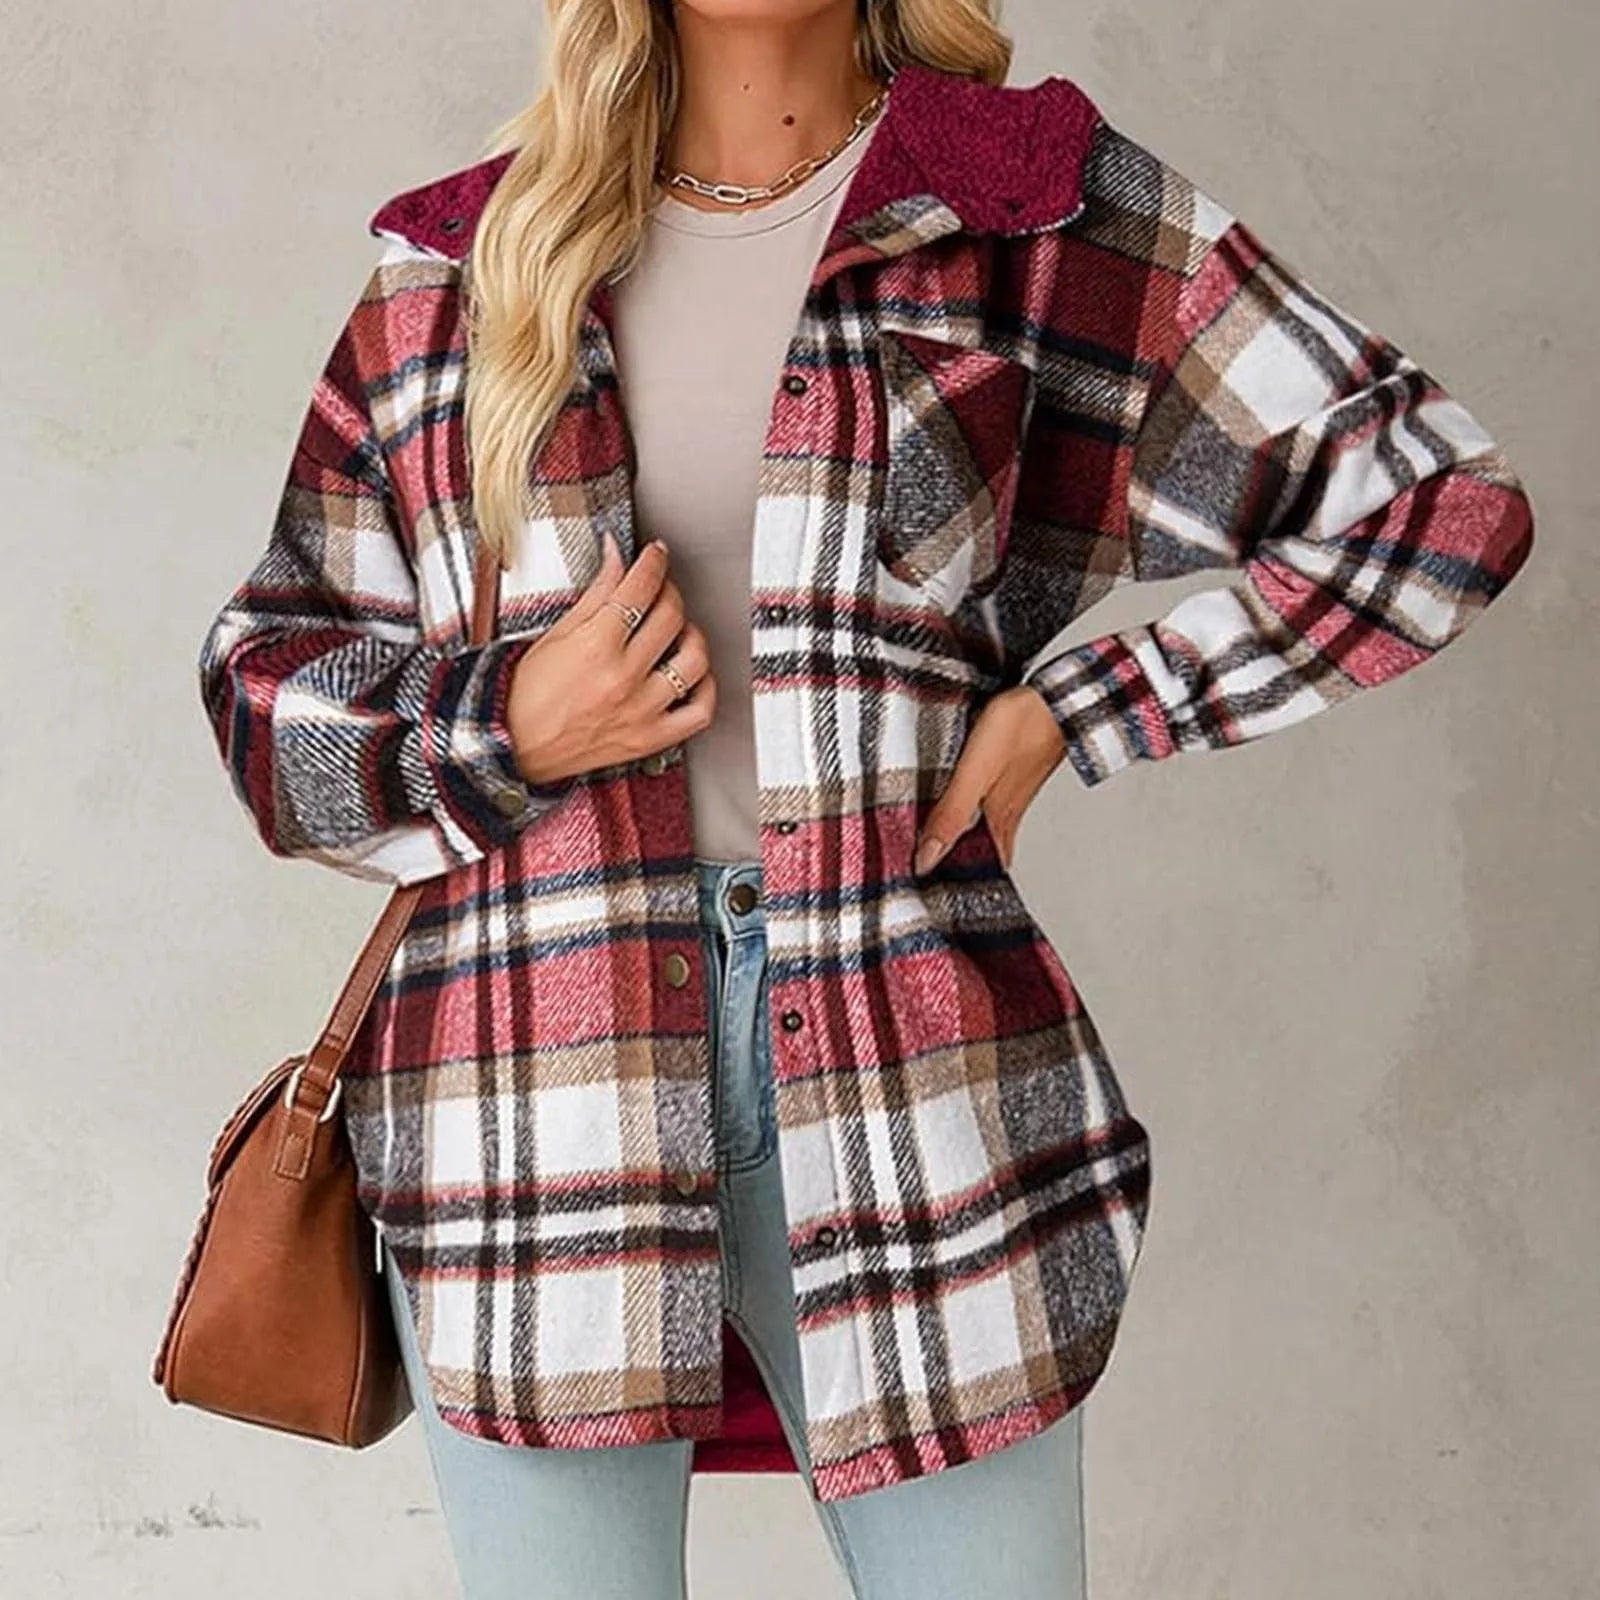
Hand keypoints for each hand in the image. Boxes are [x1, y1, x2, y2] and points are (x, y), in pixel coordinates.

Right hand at [504, 534, 716, 784]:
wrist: (513, 746)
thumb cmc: (526, 696)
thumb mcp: (556, 634)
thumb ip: (596, 593)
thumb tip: (616, 556)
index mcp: (595, 646)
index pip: (641, 588)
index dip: (653, 561)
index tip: (656, 555)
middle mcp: (622, 678)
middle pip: (671, 617)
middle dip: (669, 592)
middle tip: (660, 590)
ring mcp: (640, 710)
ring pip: (693, 661)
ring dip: (693, 636)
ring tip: (680, 631)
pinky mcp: (649, 738)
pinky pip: (699, 712)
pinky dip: (706, 689)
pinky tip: (693, 675)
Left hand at [912, 686, 1066, 873]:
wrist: (1057, 697)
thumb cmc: (1021, 728)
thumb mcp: (975, 772)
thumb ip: (952, 813)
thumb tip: (928, 858)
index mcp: (998, 822)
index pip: (978, 868)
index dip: (954, 882)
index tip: (927, 895)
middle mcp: (1005, 815)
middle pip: (979, 852)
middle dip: (953, 864)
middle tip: (925, 876)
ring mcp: (1010, 795)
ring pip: (981, 829)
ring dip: (959, 839)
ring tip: (930, 848)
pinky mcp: (1011, 776)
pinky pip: (986, 806)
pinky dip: (968, 813)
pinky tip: (958, 807)